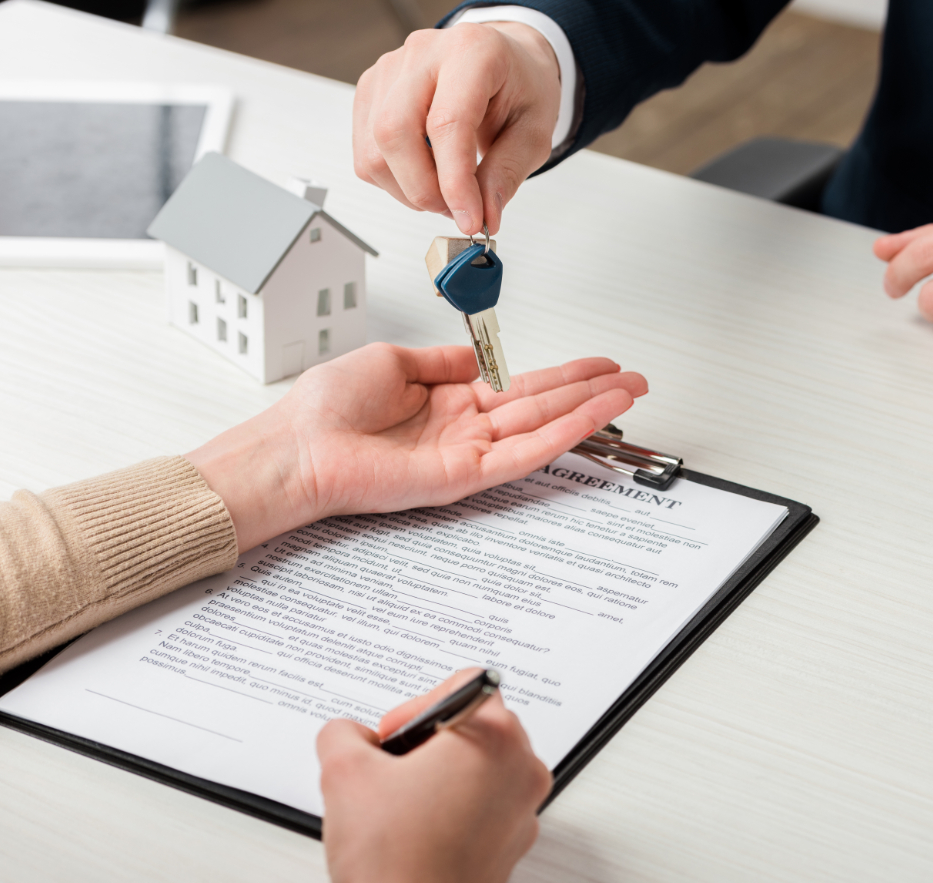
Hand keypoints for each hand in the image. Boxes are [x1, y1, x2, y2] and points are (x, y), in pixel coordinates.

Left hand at [185, 343, 647, 551]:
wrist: (298, 449)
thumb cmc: (326, 410)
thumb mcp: (392, 361)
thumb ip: (443, 360)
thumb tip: (477, 355)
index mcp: (449, 400)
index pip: (521, 384)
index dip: (564, 373)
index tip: (598, 364)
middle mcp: (465, 427)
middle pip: (543, 404)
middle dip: (592, 391)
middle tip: (635, 380)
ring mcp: (470, 453)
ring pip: (544, 426)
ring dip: (590, 410)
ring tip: (629, 393)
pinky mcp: (467, 476)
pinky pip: (524, 453)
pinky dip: (562, 433)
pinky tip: (591, 417)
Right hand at [318, 670, 551, 882]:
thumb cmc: (395, 862)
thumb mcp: (343, 772)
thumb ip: (343, 732)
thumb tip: (347, 734)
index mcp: (495, 737)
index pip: (464, 683)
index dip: (417, 704)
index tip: (396, 734)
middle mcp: (521, 768)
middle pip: (477, 724)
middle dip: (430, 740)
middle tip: (394, 768)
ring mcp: (523, 808)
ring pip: (482, 766)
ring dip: (442, 774)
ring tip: (401, 803)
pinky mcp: (513, 842)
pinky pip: (486, 805)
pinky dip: (455, 808)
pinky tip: (417, 830)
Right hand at [354, 22, 561, 233]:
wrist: (504, 61)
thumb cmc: (520, 87)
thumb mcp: (534, 132)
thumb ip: (506, 174)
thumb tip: (484, 216)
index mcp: (472, 51)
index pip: (447, 124)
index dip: (454, 182)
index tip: (470, 219)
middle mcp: (423, 52)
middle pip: (395, 133)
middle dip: (424, 190)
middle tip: (457, 211)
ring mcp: (390, 69)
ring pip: (373, 149)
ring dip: (408, 190)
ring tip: (445, 193)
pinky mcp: (371, 90)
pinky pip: (366, 153)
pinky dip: (394, 179)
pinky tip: (425, 175)